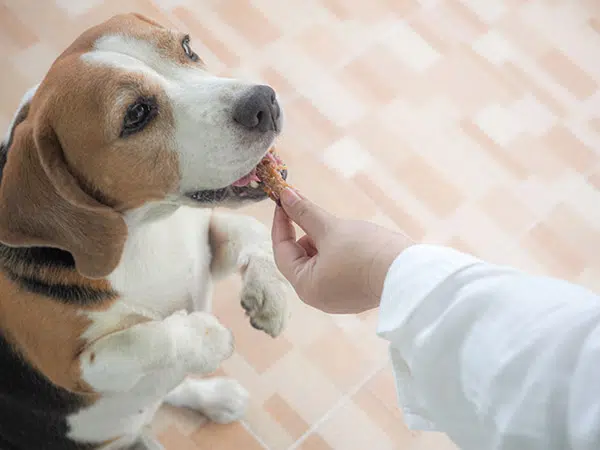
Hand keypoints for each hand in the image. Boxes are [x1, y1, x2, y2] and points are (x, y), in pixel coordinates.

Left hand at [271, 188, 412, 313]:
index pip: (281, 251)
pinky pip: (335, 270)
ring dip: (323, 242)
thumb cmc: (366, 252)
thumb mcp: (331, 228)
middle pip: (299, 259)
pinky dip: (337, 254)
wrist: (410, 273)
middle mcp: (318, 297)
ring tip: (341, 230)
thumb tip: (284, 195)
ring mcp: (337, 298)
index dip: (281, 223)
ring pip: (318, 264)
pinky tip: (353, 242)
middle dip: (305, 233)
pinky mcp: (354, 294)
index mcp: (305, 286)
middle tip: (315, 213)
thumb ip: (304, 212)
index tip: (283, 201)